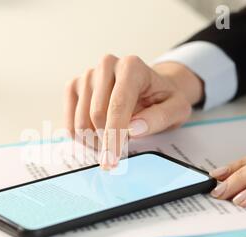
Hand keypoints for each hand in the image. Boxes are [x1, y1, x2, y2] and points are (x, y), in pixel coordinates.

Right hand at [64, 55, 203, 168]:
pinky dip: (82, 137)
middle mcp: (106, 65)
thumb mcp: (176, 109)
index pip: (118, 106)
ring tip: (112, 140)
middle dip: (107, 140)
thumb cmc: (163, 99)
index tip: (111, 161)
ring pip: (81, 121)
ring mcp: (88, 75)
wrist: (151, 87)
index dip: (113, 137)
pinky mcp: (74, 86)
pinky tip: (97, 136)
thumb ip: (158, 118)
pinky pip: (70, 122)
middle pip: (96, 115)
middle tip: (122, 149)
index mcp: (131, 67)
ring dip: (95, 141)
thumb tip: (133, 129)